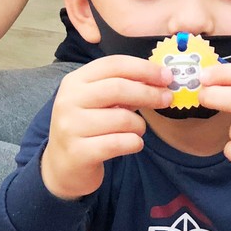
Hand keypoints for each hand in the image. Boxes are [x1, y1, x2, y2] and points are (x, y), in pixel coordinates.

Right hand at [41, 56, 172, 200]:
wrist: (62, 166)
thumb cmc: (87, 128)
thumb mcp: (97, 102)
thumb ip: (121, 88)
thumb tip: (159, 79)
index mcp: (74, 81)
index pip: (113, 64)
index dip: (144, 68)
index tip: (166, 76)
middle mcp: (68, 101)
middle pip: (119, 88)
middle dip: (149, 93)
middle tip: (167, 98)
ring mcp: (71, 127)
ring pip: (123, 119)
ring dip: (140, 125)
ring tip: (137, 130)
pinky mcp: (79, 152)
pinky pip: (121, 143)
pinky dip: (135, 143)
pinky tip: (132, 144)